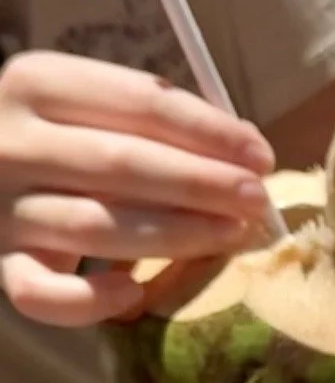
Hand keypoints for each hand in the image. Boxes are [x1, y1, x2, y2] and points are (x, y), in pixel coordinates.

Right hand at [0, 51, 275, 326]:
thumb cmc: (68, 140)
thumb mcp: (99, 109)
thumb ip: (158, 123)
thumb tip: (248, 154)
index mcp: (38, 82)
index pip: (139, 102)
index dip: (208, 131)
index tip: (260, 157)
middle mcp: (10, 141)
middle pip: (120, 164)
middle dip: (200, 183)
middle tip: (256, 201)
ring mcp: (1, 206)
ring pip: (94, 227)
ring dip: (174, 235)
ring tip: (232, 235)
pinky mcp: (0, 262)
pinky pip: (38, 292)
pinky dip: (88, 300)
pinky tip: (134, 293)